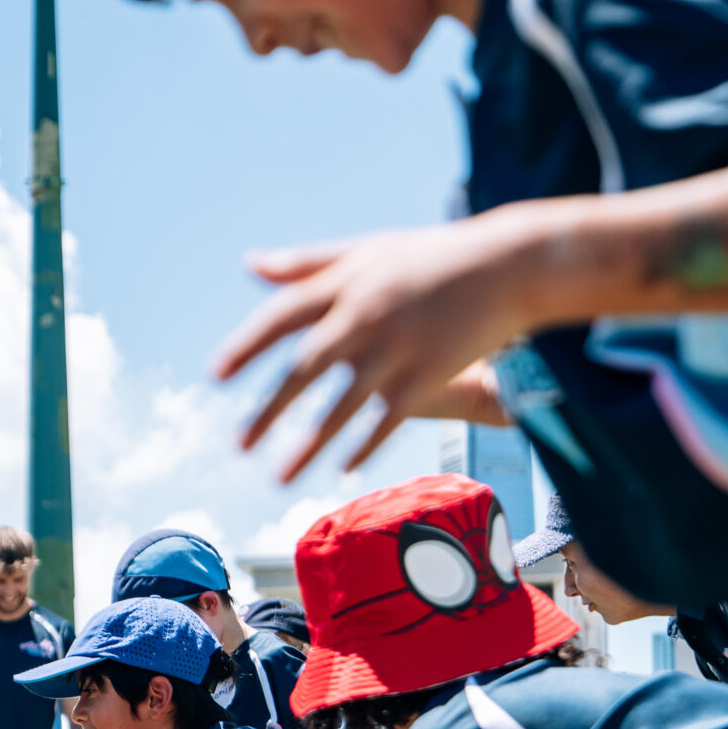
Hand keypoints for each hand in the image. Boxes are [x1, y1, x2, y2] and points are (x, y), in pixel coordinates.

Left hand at [214, 221, 532, 481]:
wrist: (510, 264)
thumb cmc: (433, 258)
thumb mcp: (370, 250)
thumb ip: (309, 263)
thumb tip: (251, 266)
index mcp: (347, 283)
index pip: (282, 316)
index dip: (246, 347)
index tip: (217, 377)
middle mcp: (366, 315)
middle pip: (304, 368)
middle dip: (269, 410)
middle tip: (237, 447)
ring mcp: (398, 346)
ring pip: (342, 406)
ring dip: (308, 446)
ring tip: (277, 479)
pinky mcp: (430, 372)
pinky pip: (388, 419)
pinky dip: (363, 445)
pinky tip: (342, 469)